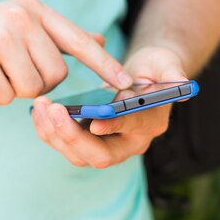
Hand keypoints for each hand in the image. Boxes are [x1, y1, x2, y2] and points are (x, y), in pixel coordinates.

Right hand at [0, 0, 131, 103]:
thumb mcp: (19, 23)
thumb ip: (57, 34)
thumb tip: (97, 38)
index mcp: (34, 9)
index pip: (77, 40)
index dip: (104, 64)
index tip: (128, 83)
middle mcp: (20, 17)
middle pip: (56, 74)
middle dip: (38, 84)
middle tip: (12, 70)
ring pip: (32, 89)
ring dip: (14, 89)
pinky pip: (5, 96)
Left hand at [31, 46, 186, 167]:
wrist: (143, 79)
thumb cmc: (156, 69)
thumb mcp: (167, 64)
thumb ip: (173, 72)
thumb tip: (182, 85)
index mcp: (150, 125)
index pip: (131, 130)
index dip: (114, 126)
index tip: (95, 121)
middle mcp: (128, 144)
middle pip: (99, 155)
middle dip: (73, 136)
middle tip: (54, 111)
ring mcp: (105, 146)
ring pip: (77, 155)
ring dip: (55, 134)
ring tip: (41, 107)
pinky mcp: (87, 142)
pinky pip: (64, 145)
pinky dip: (48, 131)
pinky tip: (37, 111)